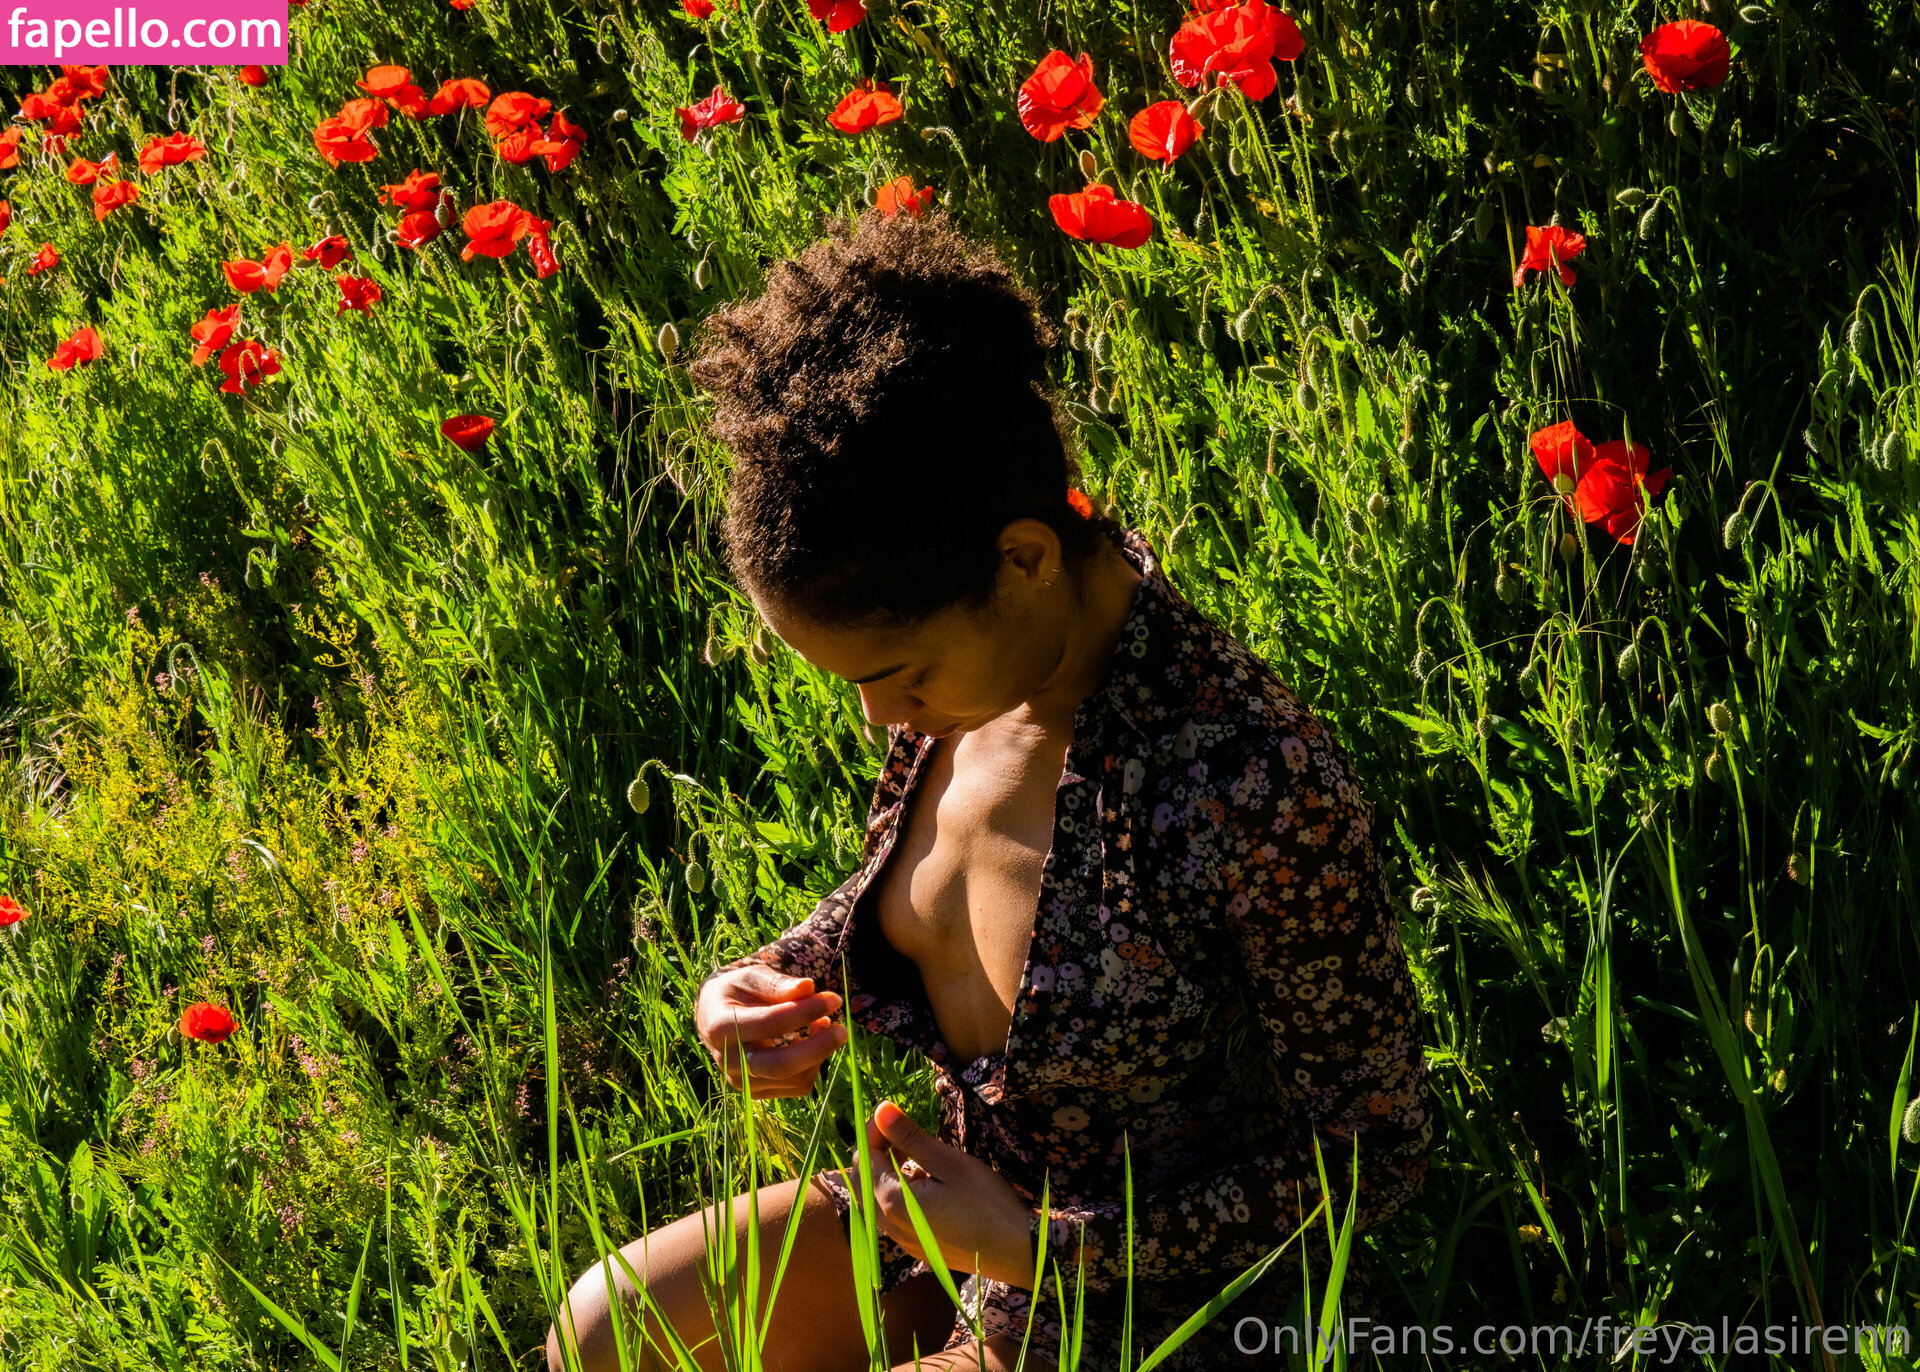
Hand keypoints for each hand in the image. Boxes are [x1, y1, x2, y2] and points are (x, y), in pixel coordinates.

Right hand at [695, 964, 845, 1099]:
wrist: (715, 1016)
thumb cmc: (737, 991)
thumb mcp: (751, 977)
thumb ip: (776, 983)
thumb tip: (807, 987)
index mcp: (720, 1027)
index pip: (769, 1024)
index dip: (804, 1012)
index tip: (833, 999)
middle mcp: (727, 1061)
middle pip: (779, 1066)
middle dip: (817, 1048)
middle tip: (843, 1030)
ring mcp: (741, 1081)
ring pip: (793, 1079)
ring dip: (818, 1053)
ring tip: (825, 1023)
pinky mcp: (758, 1093)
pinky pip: (797, 1086)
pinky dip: (813, 1064)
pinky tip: (811, 1040)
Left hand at [858, 1100, 1037, 1289]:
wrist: (1018, 1253)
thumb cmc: (987, 1204)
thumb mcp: (950, 1164)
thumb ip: (911, 1138)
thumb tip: (880, 1110)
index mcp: (892, 1203)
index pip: (864, 1161)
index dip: (874, 1133)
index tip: (895, 1115)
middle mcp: (890, 1227)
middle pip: (862, 1183)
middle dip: (875, 1153)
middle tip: (901, 1134)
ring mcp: (904, 1243)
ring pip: (876, 1202)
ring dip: (886, 1174)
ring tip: (916, 1158)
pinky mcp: (919, 1250)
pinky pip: (893, 1219)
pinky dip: (898, 1195)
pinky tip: (925, 1187)